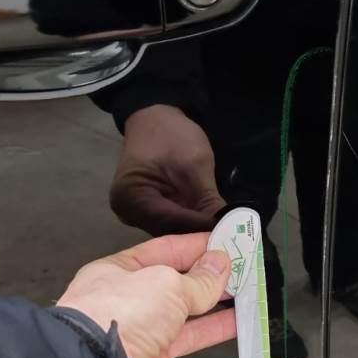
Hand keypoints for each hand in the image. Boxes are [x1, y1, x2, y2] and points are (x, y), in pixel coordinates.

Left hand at [57, 233, 238, 357]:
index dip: (198, 248)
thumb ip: (198, 280)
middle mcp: (132, 311)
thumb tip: (220, 264)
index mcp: (123, 275)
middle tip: (247, 280)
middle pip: (180, 295)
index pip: (166, 253)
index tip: (230, 244)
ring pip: (189, 336)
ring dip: (219, 327)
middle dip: (213, 288)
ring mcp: (143, 348)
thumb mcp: (166, 284)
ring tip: (250, 317)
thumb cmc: (121, 315)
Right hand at [110, 105, 226, 235]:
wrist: (153, 120)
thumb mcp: (195, 163)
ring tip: (223, 234)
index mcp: (131, 196)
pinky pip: (169, 224)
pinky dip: (188, 225)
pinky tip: (209, 227)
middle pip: (168, 231)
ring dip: (195, 233)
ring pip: (170, 231)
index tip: (229, 234)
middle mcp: (127, 212)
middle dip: (198, 235)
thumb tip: (227, 228)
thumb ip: (208, 199)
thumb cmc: (171, 135)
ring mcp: (134, 215)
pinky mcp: (145, 214)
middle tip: (230, 237)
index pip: (170, 221)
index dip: (200, 228)